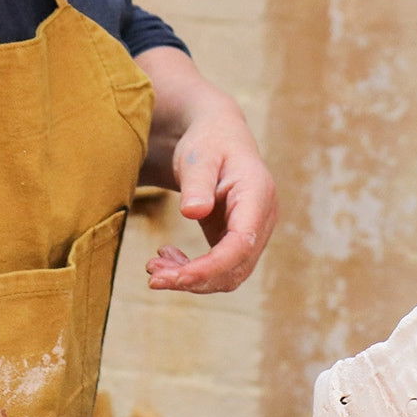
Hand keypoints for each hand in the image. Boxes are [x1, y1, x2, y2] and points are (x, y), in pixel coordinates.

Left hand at [146, 109, 277, 293]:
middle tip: (154, 276)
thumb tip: (194, 212)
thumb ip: (197, 182)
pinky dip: (193, 271)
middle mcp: (262, 218)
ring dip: (191, 279)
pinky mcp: (238, 241)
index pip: (242, 243)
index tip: (176, 277)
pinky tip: (167, 258)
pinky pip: (220, 268)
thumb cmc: (208, 142)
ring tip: (154, 268)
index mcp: (258, 194)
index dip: (211, 266)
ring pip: (229, 275)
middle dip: (195, 279)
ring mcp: (253, 233)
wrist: (216, 137)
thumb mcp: (198, 155)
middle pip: (237, 267)